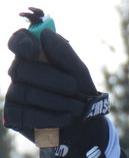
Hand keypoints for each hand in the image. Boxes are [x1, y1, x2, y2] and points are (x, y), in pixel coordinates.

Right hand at [4, 28, 110, 157]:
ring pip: (24, 91)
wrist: (85, 124)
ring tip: (76, 107)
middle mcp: (20, 73)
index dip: (22, 43)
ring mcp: (13, 95)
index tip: (36, 51)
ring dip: (56, 100)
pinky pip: (25, 113)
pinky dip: (50, 116)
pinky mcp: (12, 117)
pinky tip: (65, 118)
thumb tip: (44, 33)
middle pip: (20, 68)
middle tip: (74, 88)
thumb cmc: (80, 93)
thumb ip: (63, 53)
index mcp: (36, 56)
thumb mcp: (79, 72)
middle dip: (51, 78)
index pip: (18, 41)